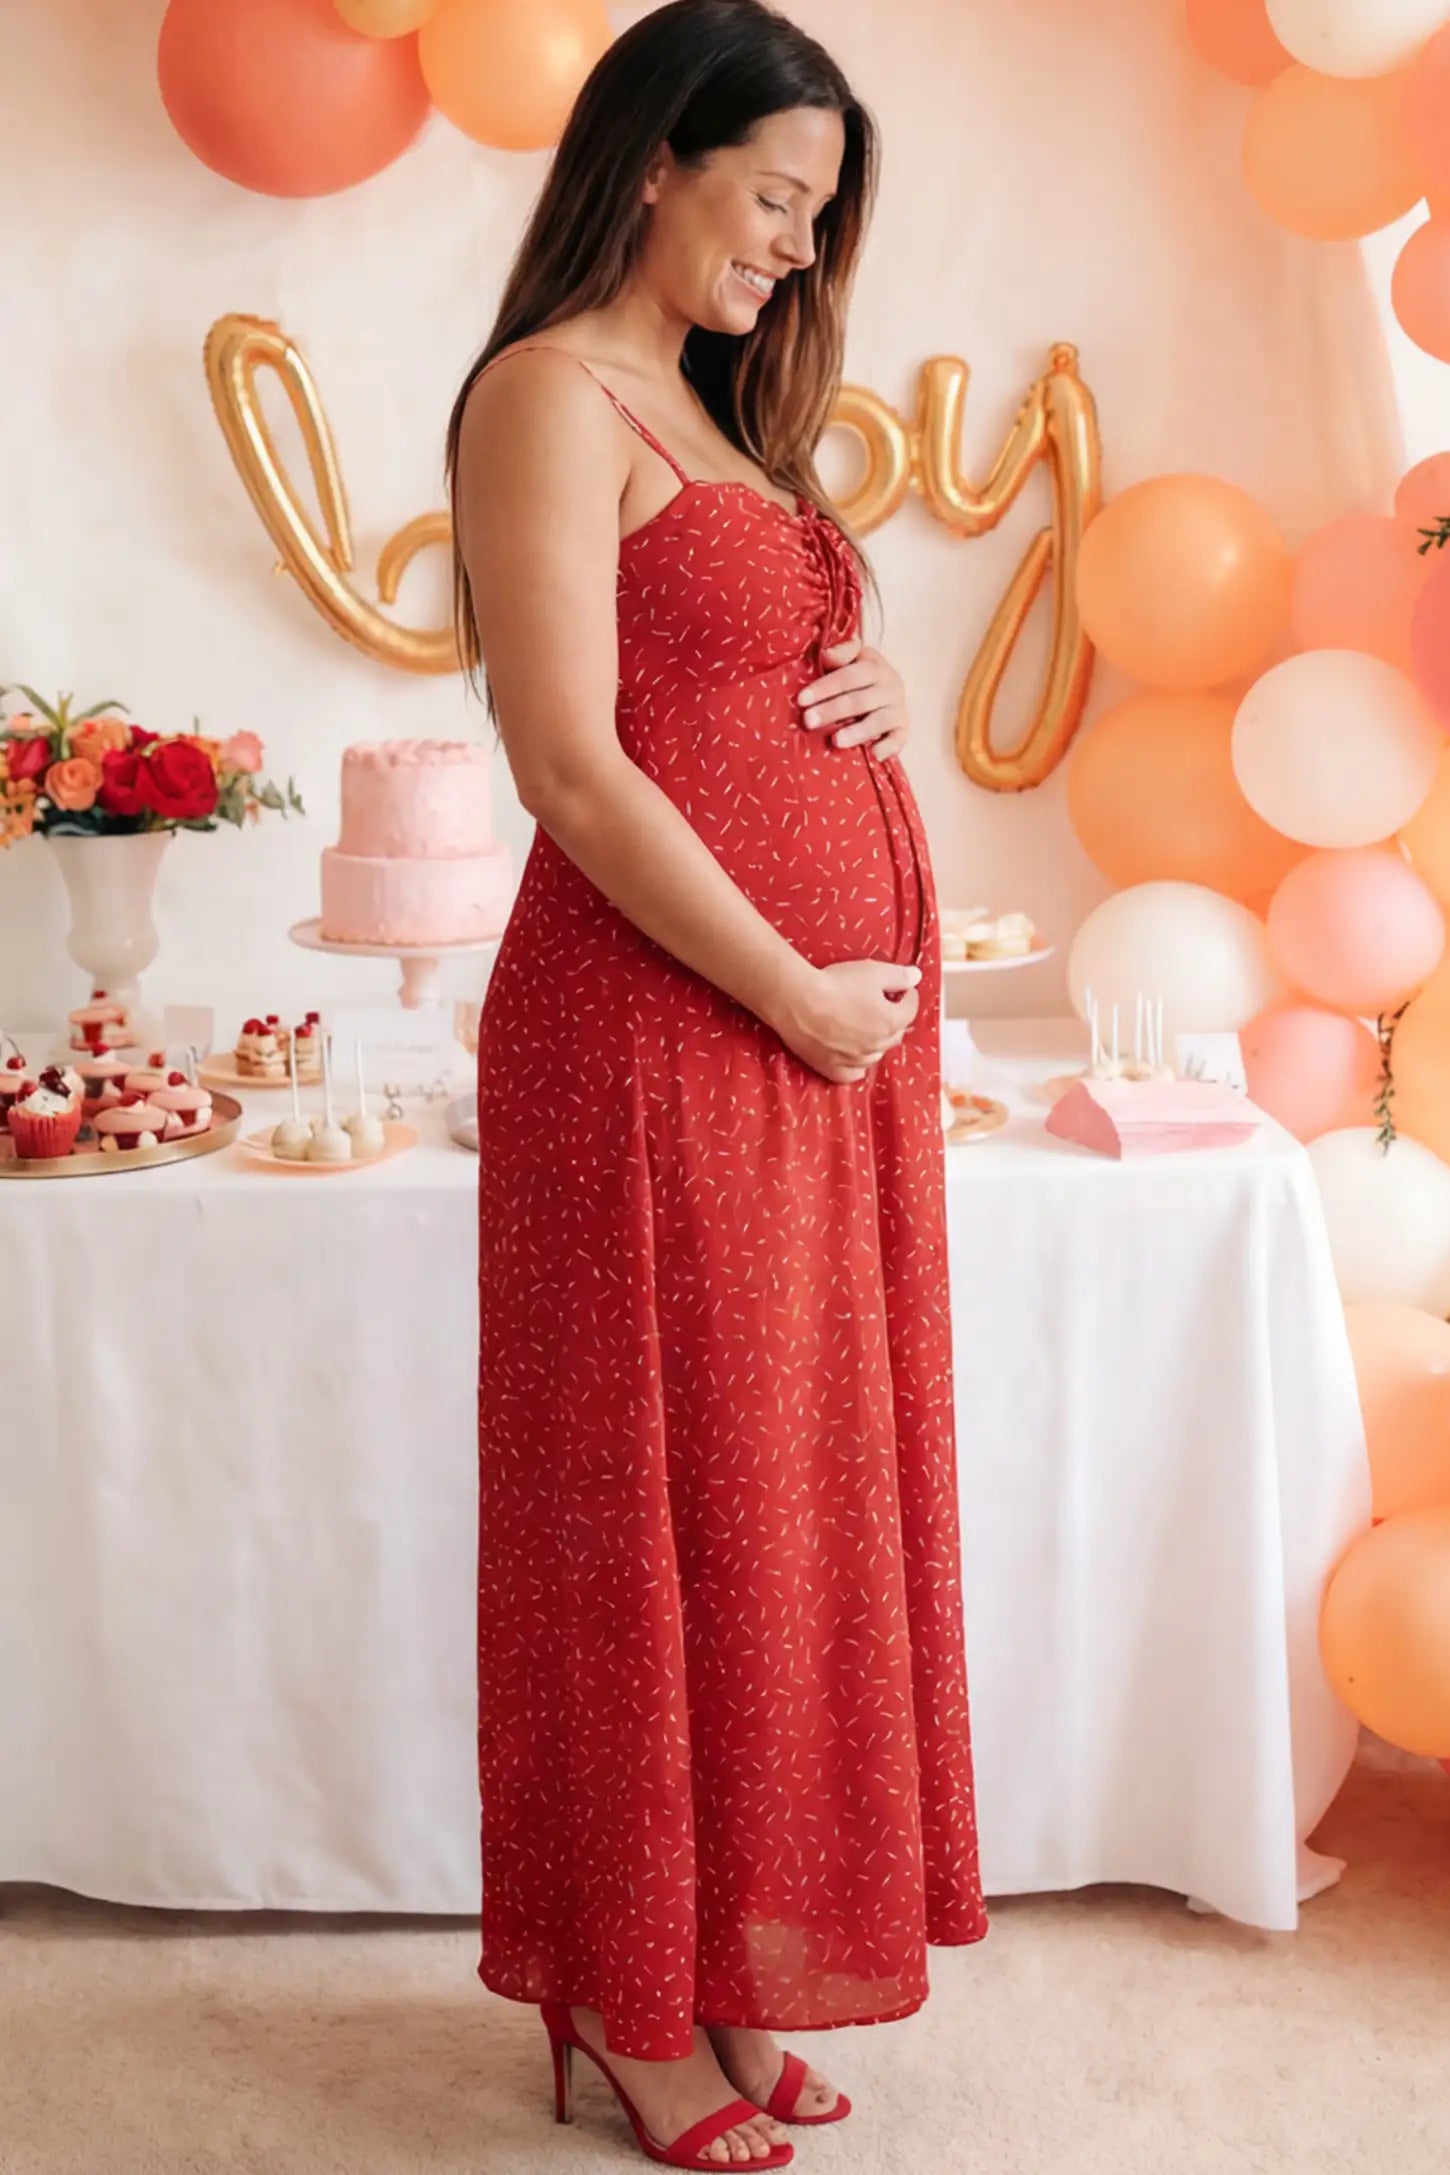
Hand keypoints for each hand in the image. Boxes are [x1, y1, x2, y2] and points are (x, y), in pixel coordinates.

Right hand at [765, 957, 922, 1084]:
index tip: (904, 989)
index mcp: (890, 1021)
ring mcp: (854, 1059)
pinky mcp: (832, 1067)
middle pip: (895, 1034)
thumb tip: (917, 976)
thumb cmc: (835, 984)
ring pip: (876, 1054)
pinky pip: (851, 1074)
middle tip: (887, 1005)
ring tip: (869, 1028)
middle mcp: (876, 1045)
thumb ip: (899, 976)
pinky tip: (855, 1059)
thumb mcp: (873, 972)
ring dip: (877, 1042)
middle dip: (895, 1018)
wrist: (797, 1001)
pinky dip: (856, 1067)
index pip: (910, 1009)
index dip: (908, 996)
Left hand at [796, 639, 908, 758]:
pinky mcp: (902, 729)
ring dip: (857, 731)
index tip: (801, 699)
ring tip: (836, 741)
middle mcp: (890, 686)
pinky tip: (874, 755)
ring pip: (878, 721)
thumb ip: (840, 655)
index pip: (849, 676)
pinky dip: (888, 747)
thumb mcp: (851, 660)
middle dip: (832, 711)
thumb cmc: (858, 676)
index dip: (825, 687)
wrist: (888, 689)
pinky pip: (898, 739)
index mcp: (874, 667)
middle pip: (859, 700)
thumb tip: (827, 654)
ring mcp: (897, 709)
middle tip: (809, 721)